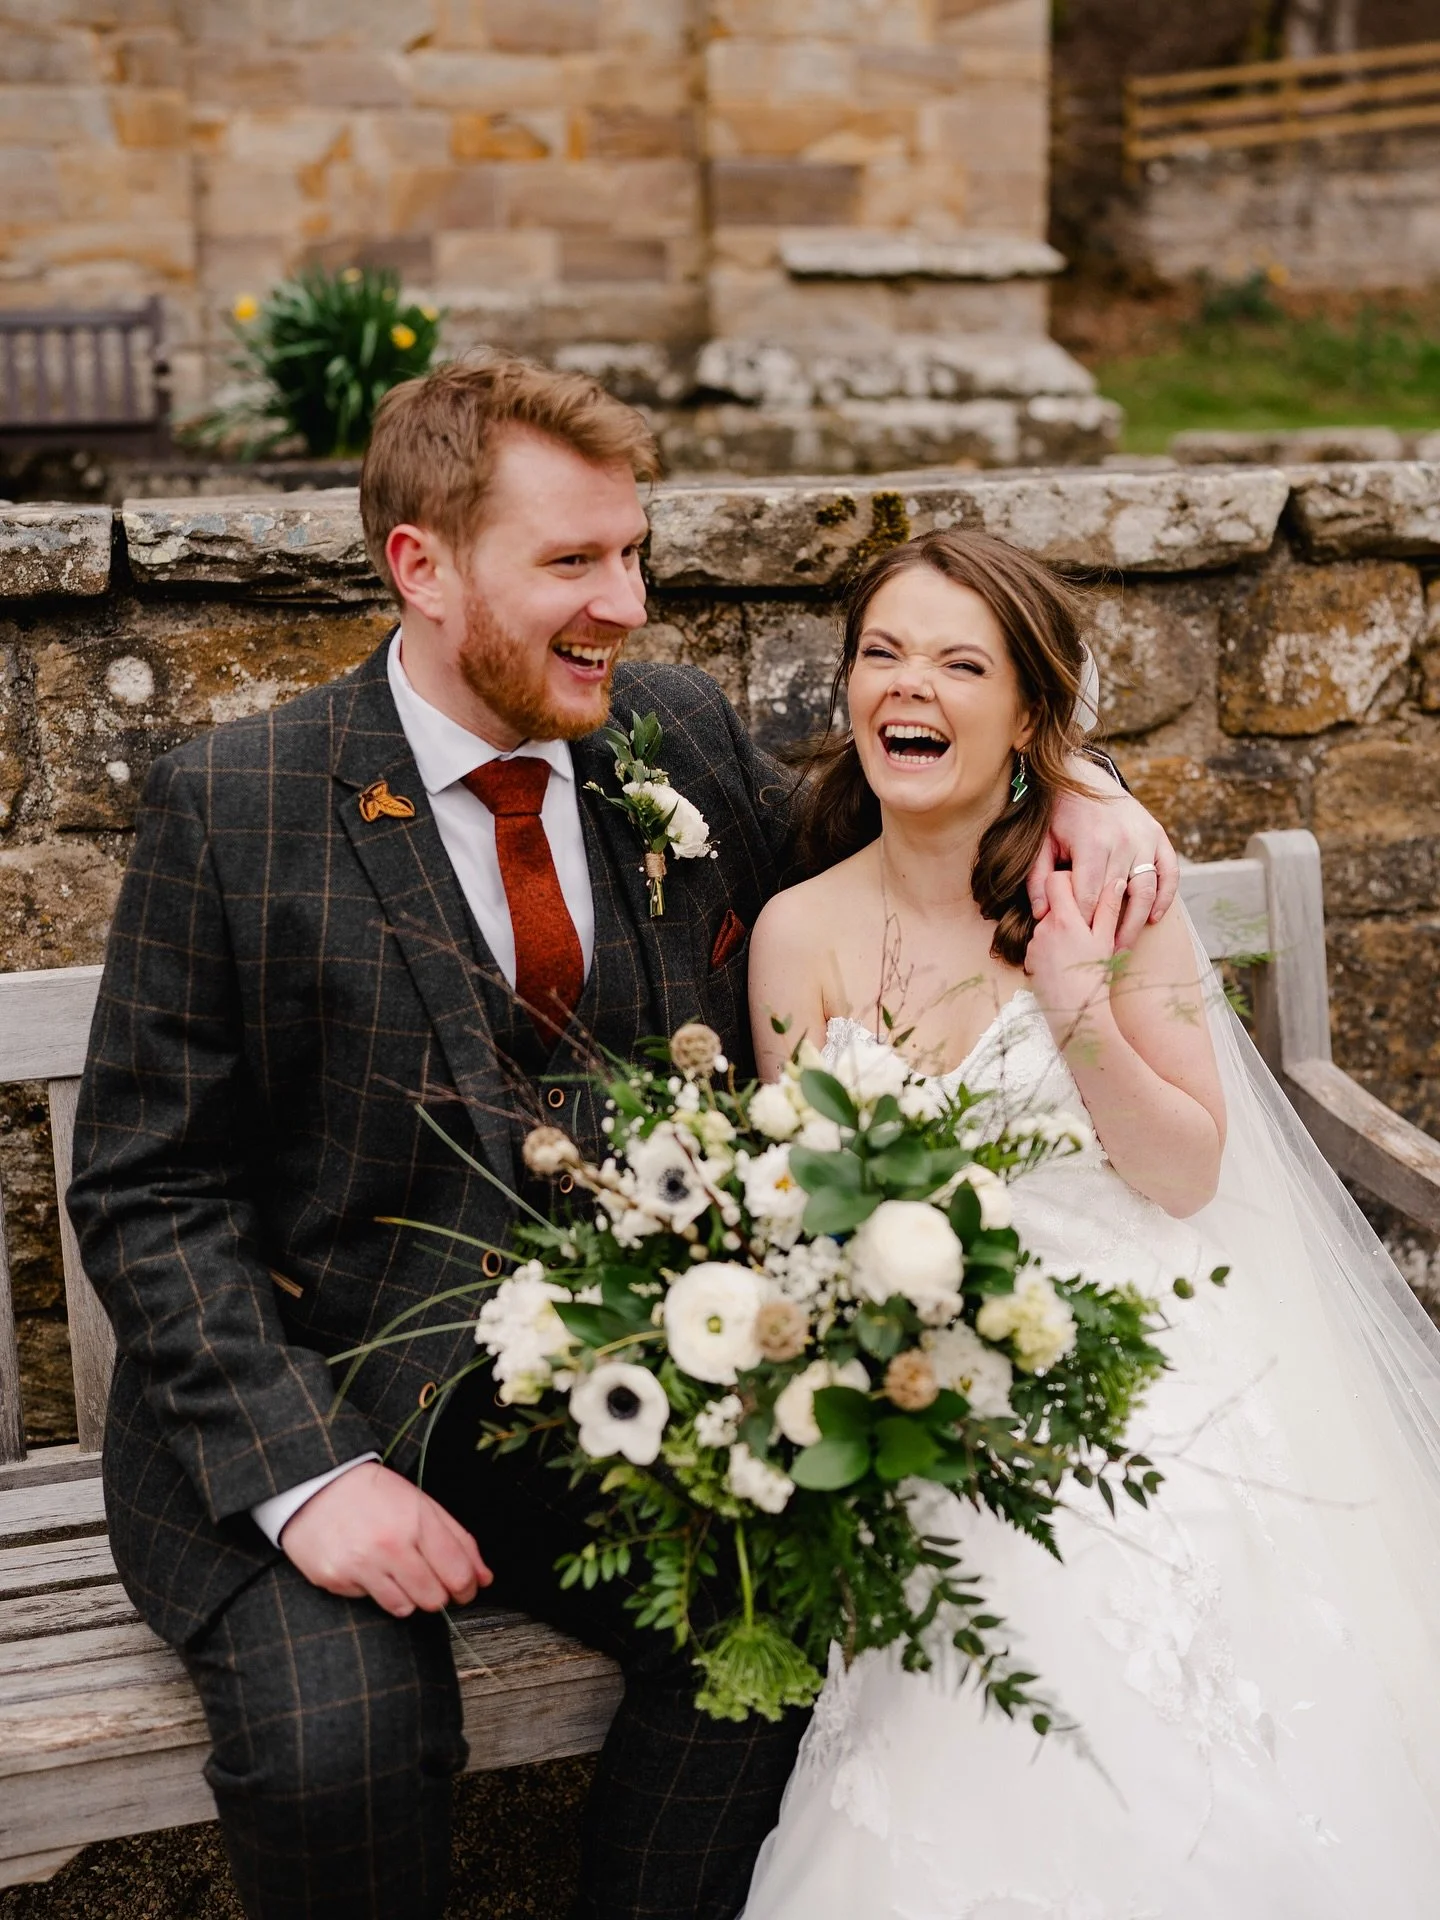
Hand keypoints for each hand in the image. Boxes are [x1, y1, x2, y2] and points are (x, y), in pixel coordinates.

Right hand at [280, 1461, 491, 1617]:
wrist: (317, 1484)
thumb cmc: (375, 1493)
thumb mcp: (423, 1503)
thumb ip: (458, 1540)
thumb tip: (485, 1578)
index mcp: (417, 1521)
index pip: (458, 1573)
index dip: (468, 1587)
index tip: (466, 1588)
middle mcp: (390, 1545)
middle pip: (434, 1598)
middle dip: (439, 1594)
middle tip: (431, 1580)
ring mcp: (361, 1564)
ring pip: (405, 1608)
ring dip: (409, 1596)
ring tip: (398, 1571)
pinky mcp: (335, 1579)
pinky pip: (370, 1602)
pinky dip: (376, 1591)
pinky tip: (369, 1568)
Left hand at [1024, 869, 1124, 1020]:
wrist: (1075, 1015)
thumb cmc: (1095, 978)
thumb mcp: (1106, 941)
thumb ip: (1109, 908)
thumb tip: (1117, 880)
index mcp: (1064, 919)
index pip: (1056, 879)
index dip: (1069, 880)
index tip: (1083, 890)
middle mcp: (1043, 928)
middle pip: (1052, 902)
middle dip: (1069, 907)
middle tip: (1088, 924)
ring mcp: (1033, 944)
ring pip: (1046, 923)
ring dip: (1060, 927)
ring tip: (1079, 947)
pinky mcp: (1029, 959)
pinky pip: (1040, 942)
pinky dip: (1052, 945)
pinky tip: (1067, 960)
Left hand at [1028, 776, 1177, 949]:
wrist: (1082, 776)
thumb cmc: (1057, 814)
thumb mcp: (1040, 842)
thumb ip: (1039, 878)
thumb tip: (1041, 914)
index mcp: (1092, 843)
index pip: (1088, 896)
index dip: (1082, 924)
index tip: (1074, 945)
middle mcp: (1123, 841)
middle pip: (1117, 898)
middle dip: (1107, 930)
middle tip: (1099, 958)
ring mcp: (1144, 837)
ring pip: (1145, 890)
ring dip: (1136, 922)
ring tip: (1123, 946)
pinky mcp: (1158, 835)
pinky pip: (1168, 872)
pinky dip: (1164, 896)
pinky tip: (1153, 917)